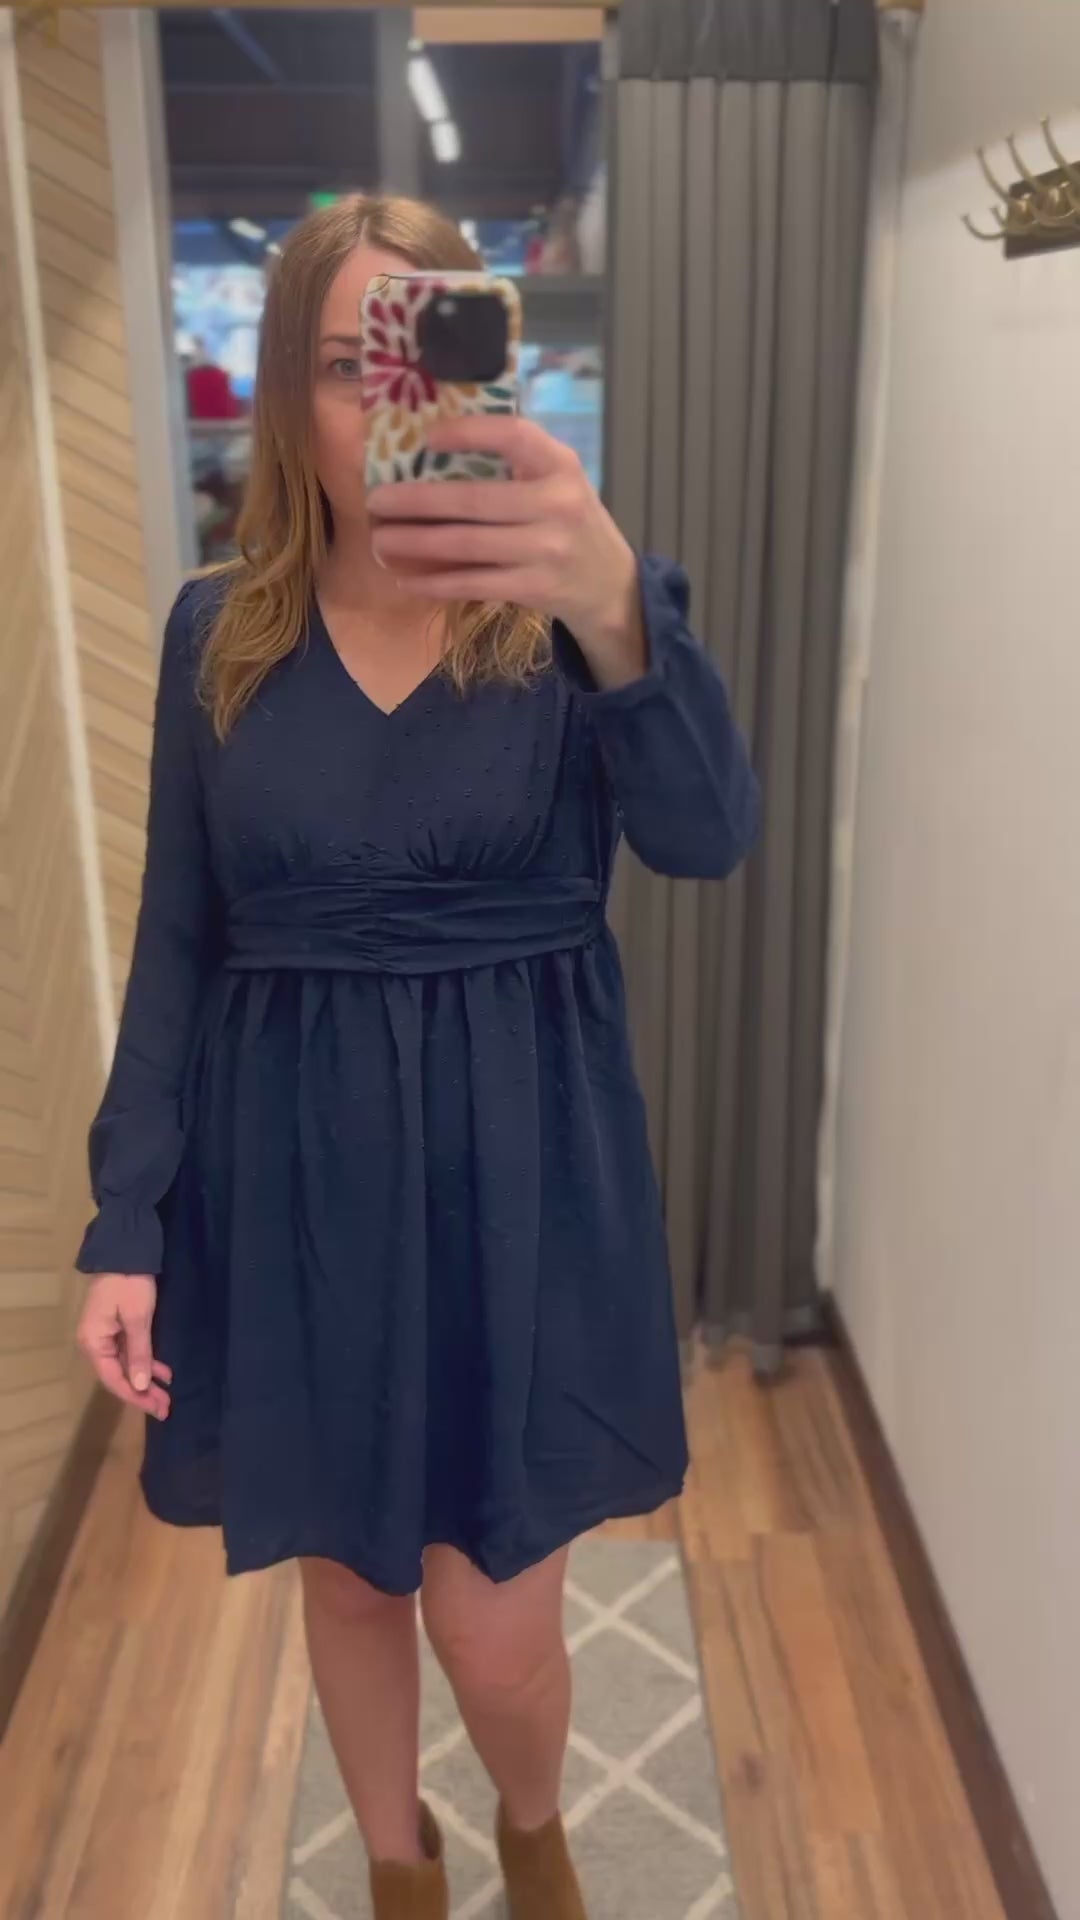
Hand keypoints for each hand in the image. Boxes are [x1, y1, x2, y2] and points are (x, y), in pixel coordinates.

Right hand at [76, 1274, 171, 1420]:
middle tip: (165, 1409)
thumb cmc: (129, 1284)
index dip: (134, 1396)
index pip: (113, 1379)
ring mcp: (106, 1335)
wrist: (125, 1250)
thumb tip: (138, 1386)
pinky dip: (146, 1362)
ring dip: (146, 1380)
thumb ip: (138, 1353)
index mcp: (93, 1342)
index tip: (155, 1408)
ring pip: (126, 1365)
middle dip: (142, 1393)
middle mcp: (95, 1342)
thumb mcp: (137, 1319)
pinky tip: (164, 1373)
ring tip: (167, 1396)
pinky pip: (130, 1352)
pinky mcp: (117, 1326)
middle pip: (119, 1375)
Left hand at [367, 418, 646, 684]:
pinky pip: (474, 583)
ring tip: (380, 540)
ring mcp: (545, 550)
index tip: (427, 437)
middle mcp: (555, 504)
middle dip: (416, 502)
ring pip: (466, 545)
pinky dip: (436, 583)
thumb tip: (436, 446)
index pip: (513, 436)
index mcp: (559, 465)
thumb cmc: (569, 520)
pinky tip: (407, 580)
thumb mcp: (558, 478)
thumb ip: (517, 460)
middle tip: (376, 500)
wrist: (609, 583)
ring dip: (416, 544)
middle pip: (473, 500)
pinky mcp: (535, 588)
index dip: (469, 432)